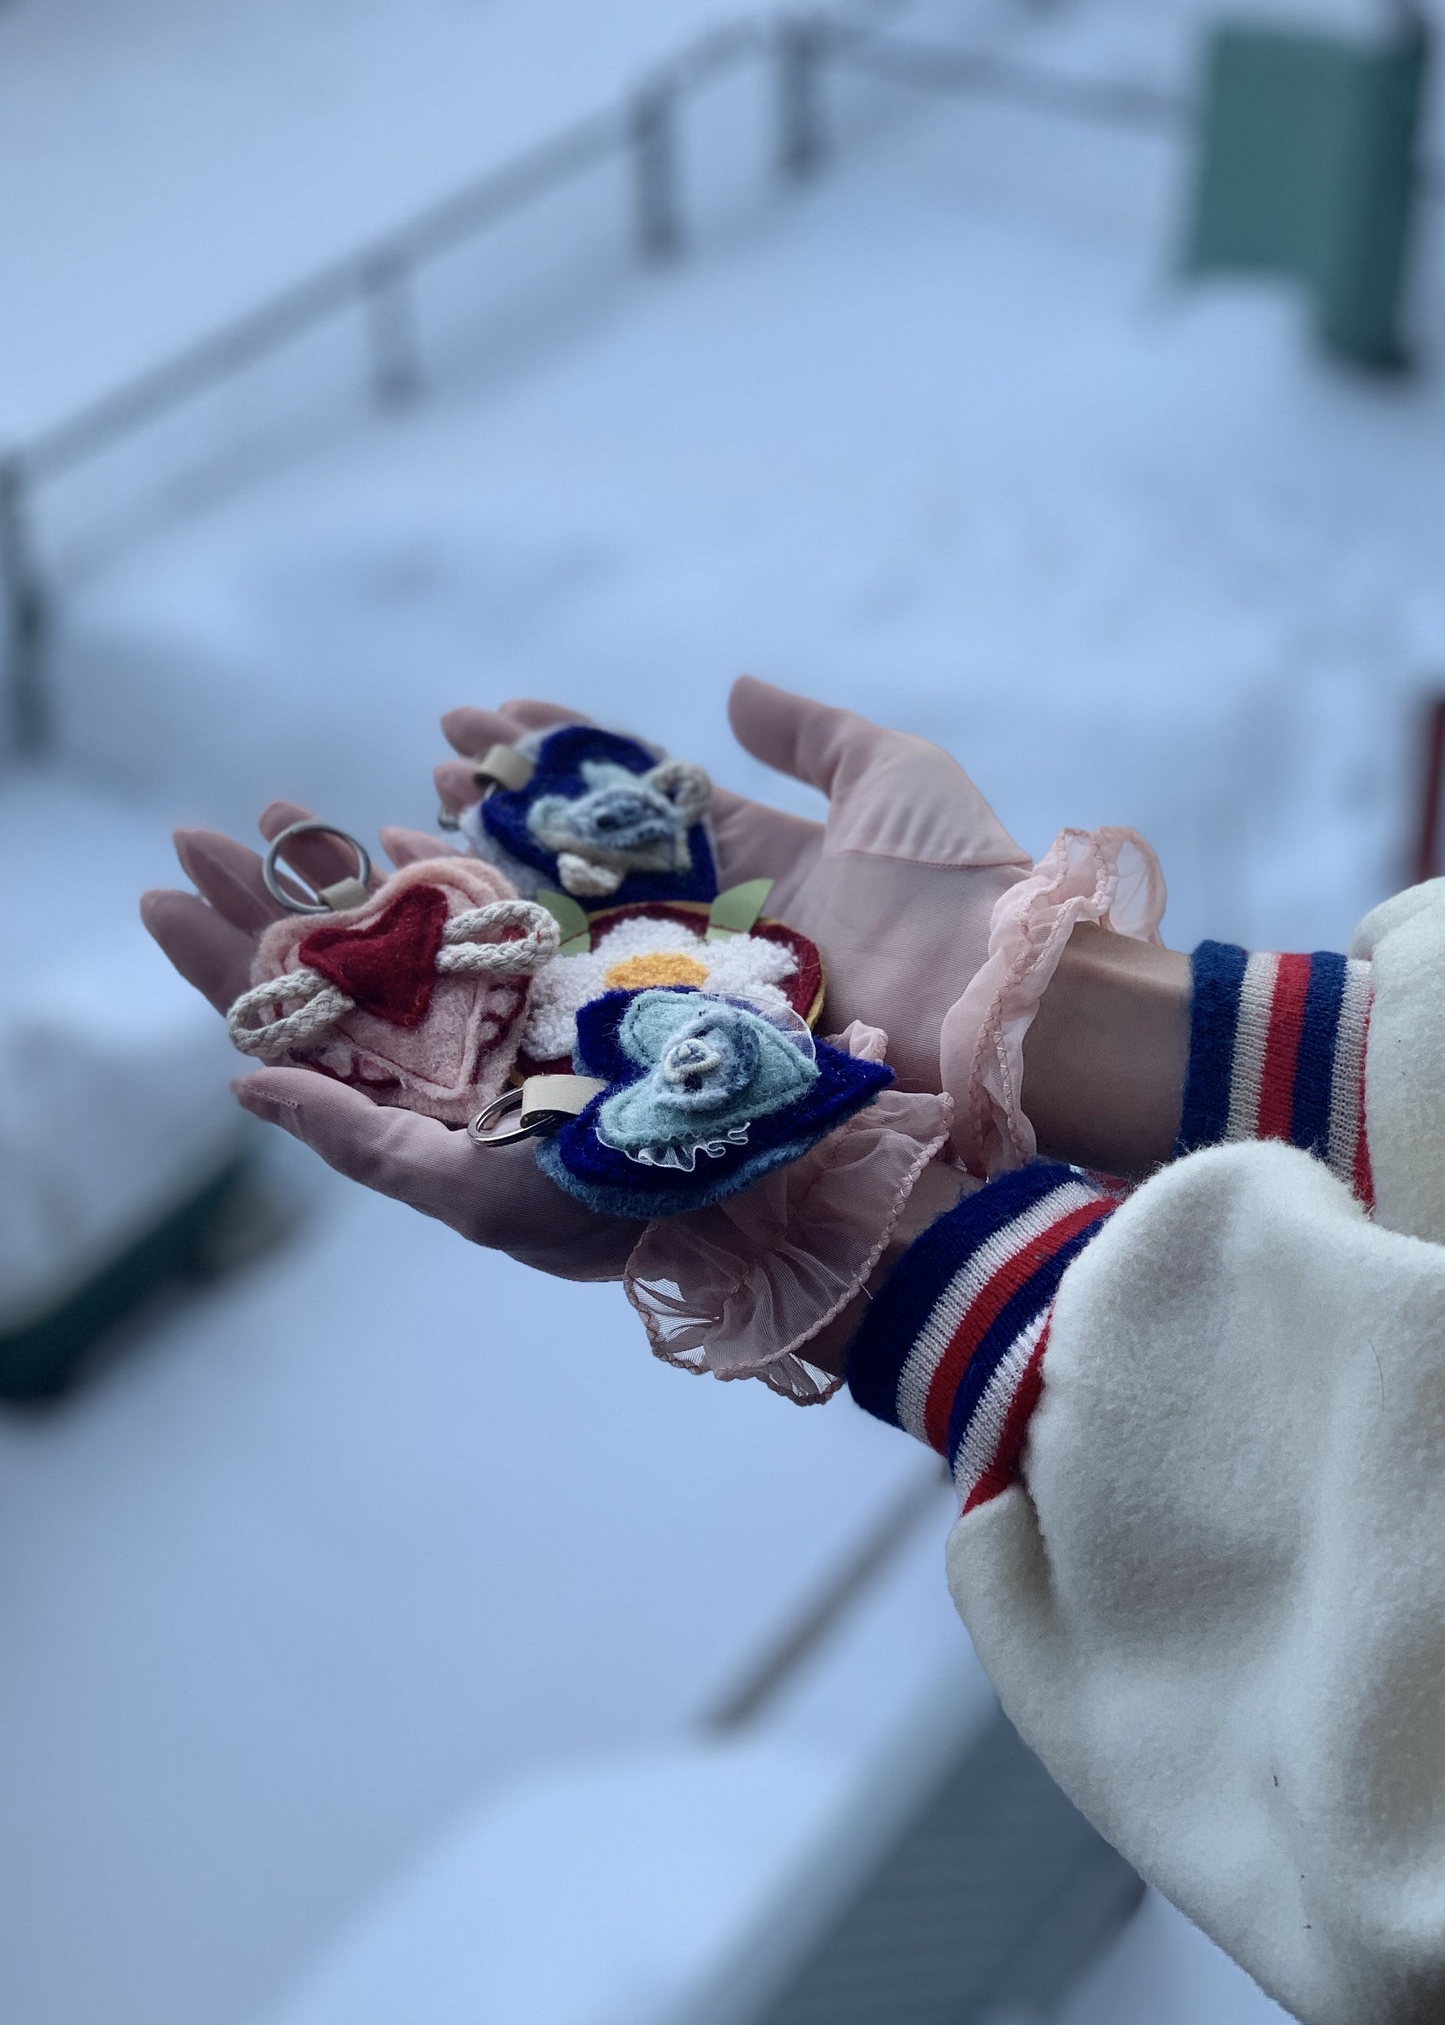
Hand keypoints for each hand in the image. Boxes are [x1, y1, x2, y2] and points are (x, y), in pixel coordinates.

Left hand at [141, 807, 635, 1281]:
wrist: (736, 1181)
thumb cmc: (595, 1211)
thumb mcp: (467, 1191)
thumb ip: (358, 1138)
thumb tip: (240, 1079)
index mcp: (402, 1101)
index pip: (290, 1026)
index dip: (222, 964)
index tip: (159, 899)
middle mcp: (439, 1047)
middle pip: (327, 959)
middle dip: (262, 894)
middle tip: (194, 834)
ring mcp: (499, 999)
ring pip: (397, 922)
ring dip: (336, 866)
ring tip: (275, 813)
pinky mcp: (566, 963)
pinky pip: (492, 903)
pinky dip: (448, 864)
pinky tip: (406, 831)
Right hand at [435, 678, 1033, 1099]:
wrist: (997, 997)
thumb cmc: (958, 881)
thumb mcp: (891, 774)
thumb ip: (809, 734)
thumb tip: (734, 689)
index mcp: (760, 847)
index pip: (638, 792)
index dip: (563, 755)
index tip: (488, 720)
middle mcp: (717, 913)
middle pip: (590, 853)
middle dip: (507, 811)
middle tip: (431, 773)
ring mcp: (700, 975)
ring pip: (579, 917)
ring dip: (497, 874)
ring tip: (417, 831)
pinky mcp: (694, 1029)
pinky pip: (601, 988)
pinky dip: (532, 959)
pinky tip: (464, 922)